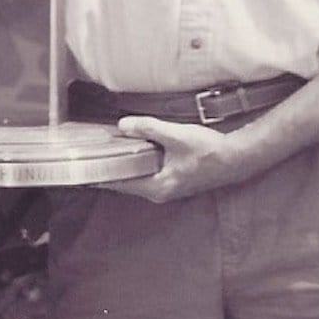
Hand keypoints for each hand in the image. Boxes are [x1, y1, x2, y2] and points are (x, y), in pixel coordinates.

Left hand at [99, 116, 242, 201]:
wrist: (239, 158)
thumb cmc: (210, 151)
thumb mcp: (176, 136)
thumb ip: (148, 129)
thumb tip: (122, 125)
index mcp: (157, 187)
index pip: (119, 183)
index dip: (98, 175)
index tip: (79, 169)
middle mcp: (159, 192)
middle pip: (125, 181)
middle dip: (107, 167)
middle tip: (86, 153)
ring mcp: (167, 188)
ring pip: (136, 177)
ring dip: (121, 164)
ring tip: (101, 149)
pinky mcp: (173, 180)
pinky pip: (146, 173)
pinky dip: (135, 163)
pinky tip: (128, 149)